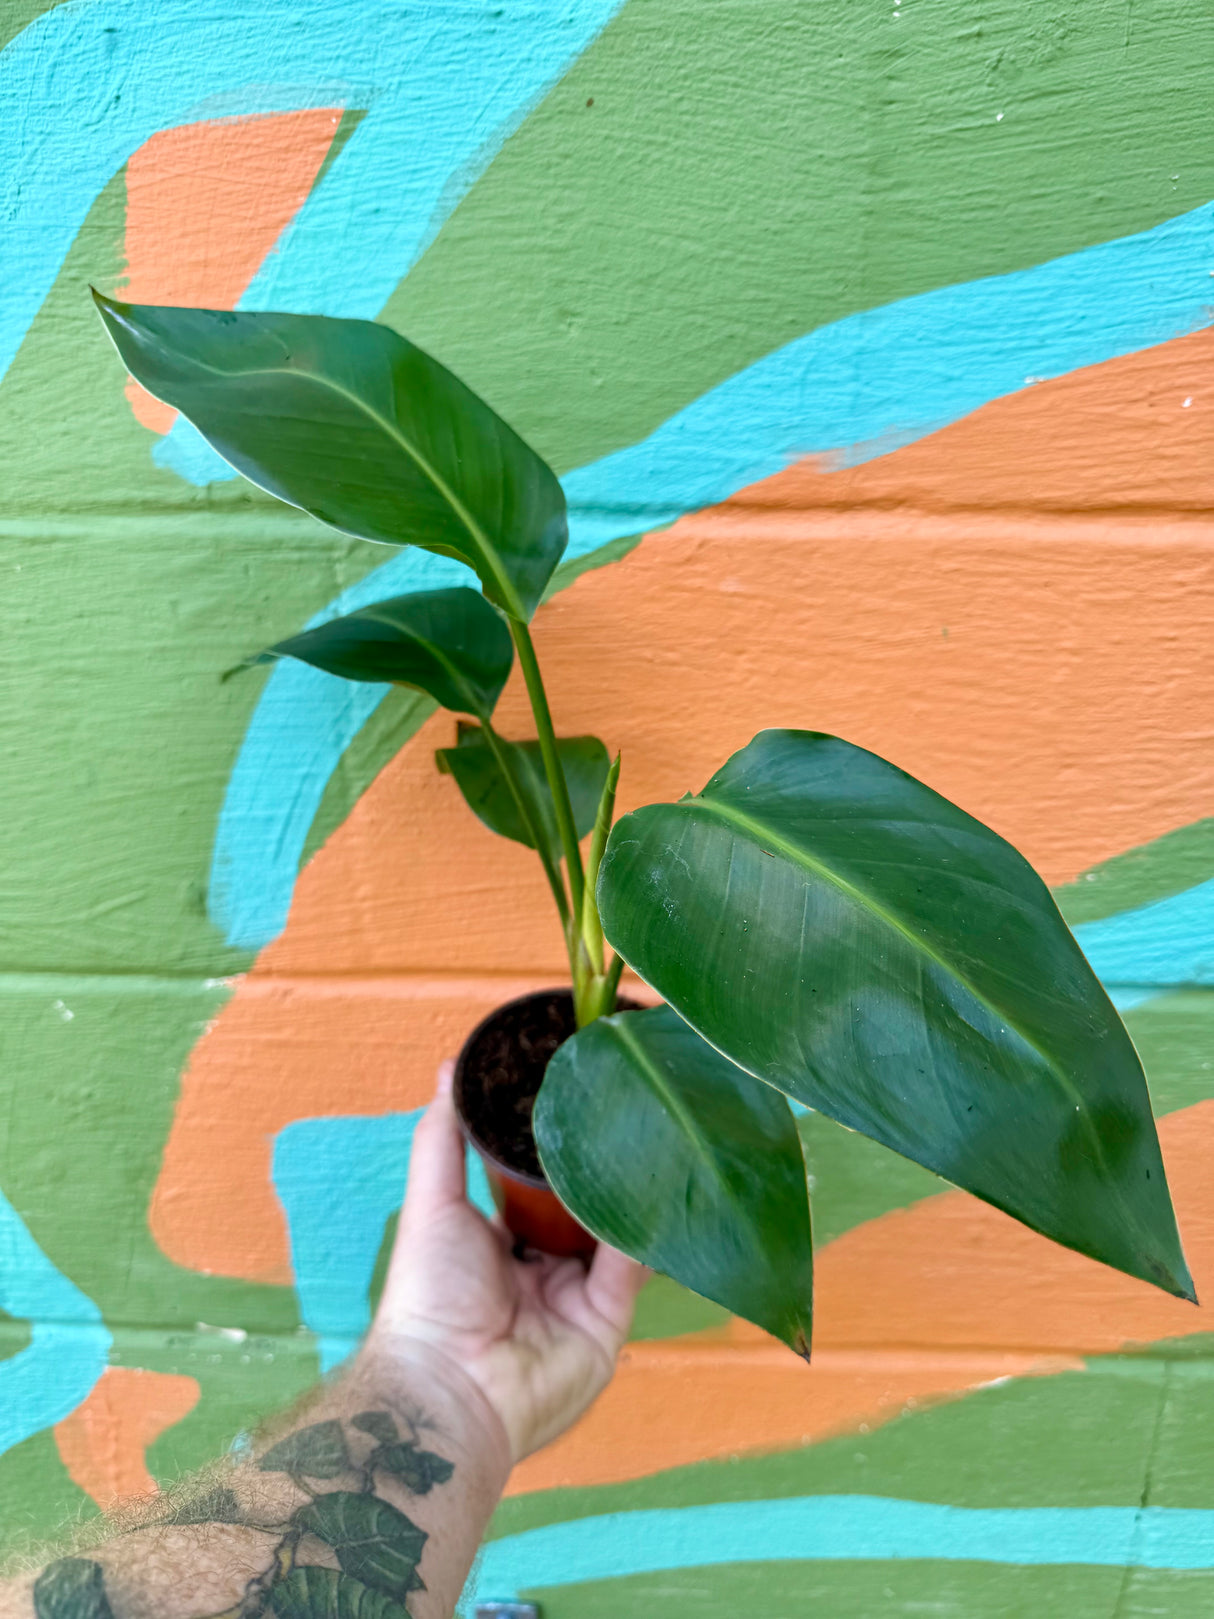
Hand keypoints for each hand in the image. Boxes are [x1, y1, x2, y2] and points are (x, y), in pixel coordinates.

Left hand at [364, 1060, 648, 1463]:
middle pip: (580, 1207)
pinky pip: (631, 1267)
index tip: (574, 1097)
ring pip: (613, 1231)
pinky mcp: (608, 1322)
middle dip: (599, 1167)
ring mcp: (576, 1296)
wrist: (451, 1386)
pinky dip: (641, 1230)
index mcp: (498, 1243)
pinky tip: (652, 1185)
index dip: (552, 1148)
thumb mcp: (434, 1203)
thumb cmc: (430, 1295)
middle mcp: (541, 1268)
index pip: (535, 1186)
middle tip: (624, 1107)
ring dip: (628, 1191)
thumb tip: (448, 1067)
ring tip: (650, 1133)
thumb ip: (443, 1139)